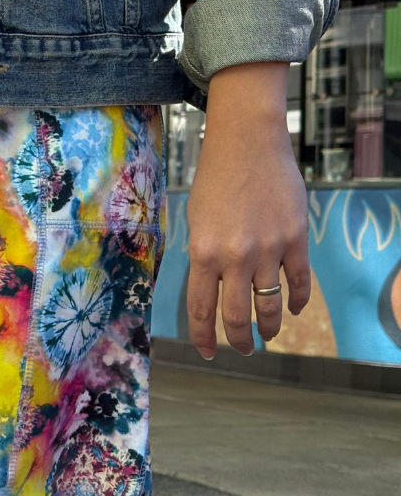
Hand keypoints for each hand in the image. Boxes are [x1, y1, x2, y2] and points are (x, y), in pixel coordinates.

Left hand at [185, 62, 309, 357]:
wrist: (246, 143)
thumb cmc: (214, 178)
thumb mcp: (195, 219)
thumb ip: (202, 254)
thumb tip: (210, 287)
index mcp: (202, 252)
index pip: (201, 308)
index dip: (204, 336)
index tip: (208, 352)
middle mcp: (234, 257)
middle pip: (237, 316)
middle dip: (238, 341)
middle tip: (242, 350)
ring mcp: (268, 250)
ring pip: (270, 306)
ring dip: (269, 328)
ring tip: (267, 335)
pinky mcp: (296, 240)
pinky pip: (299, 282)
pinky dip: (297, 301)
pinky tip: (293, 309)